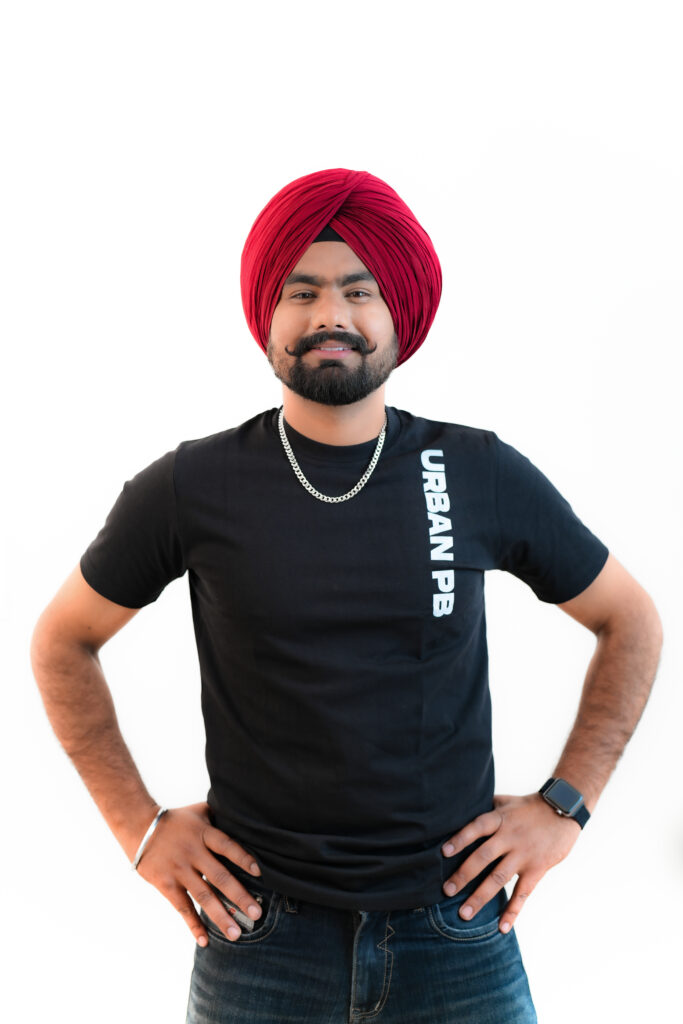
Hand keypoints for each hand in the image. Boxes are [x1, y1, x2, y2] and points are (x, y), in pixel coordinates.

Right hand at [133, 801, 262, 945]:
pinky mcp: (166, 884)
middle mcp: (193, 852)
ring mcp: (179, 870)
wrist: (138, 826)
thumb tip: (245, 820)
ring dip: (220, 916)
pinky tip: (205, 940)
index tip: (260, 873)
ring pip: (203, 896)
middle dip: (239, 897)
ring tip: (236, 934)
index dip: (243, 858)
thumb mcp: (199, 812)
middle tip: (256, 915)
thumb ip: (220, 818)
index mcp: (203, 834)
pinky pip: (182, 907)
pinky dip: (193, 925)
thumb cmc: (176, 820)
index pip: (227, 846)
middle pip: (219, 877)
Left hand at [441, 793, 581, 933]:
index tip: (443, 852)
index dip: (460, 839)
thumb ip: (487, 807)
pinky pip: (522, 893)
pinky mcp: (537, 869)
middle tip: (446, 891)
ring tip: (464, 914)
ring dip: (480, 897)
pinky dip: (512, 911)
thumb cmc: (531, 806)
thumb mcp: (507, 801)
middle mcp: (509, 837)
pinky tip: (502, 927)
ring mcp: (523, 855)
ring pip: (498, 879)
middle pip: (483, 857)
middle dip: (463, 875)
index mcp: (500, 819)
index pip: (476, 828)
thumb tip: (462, 807)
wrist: (564, 811)